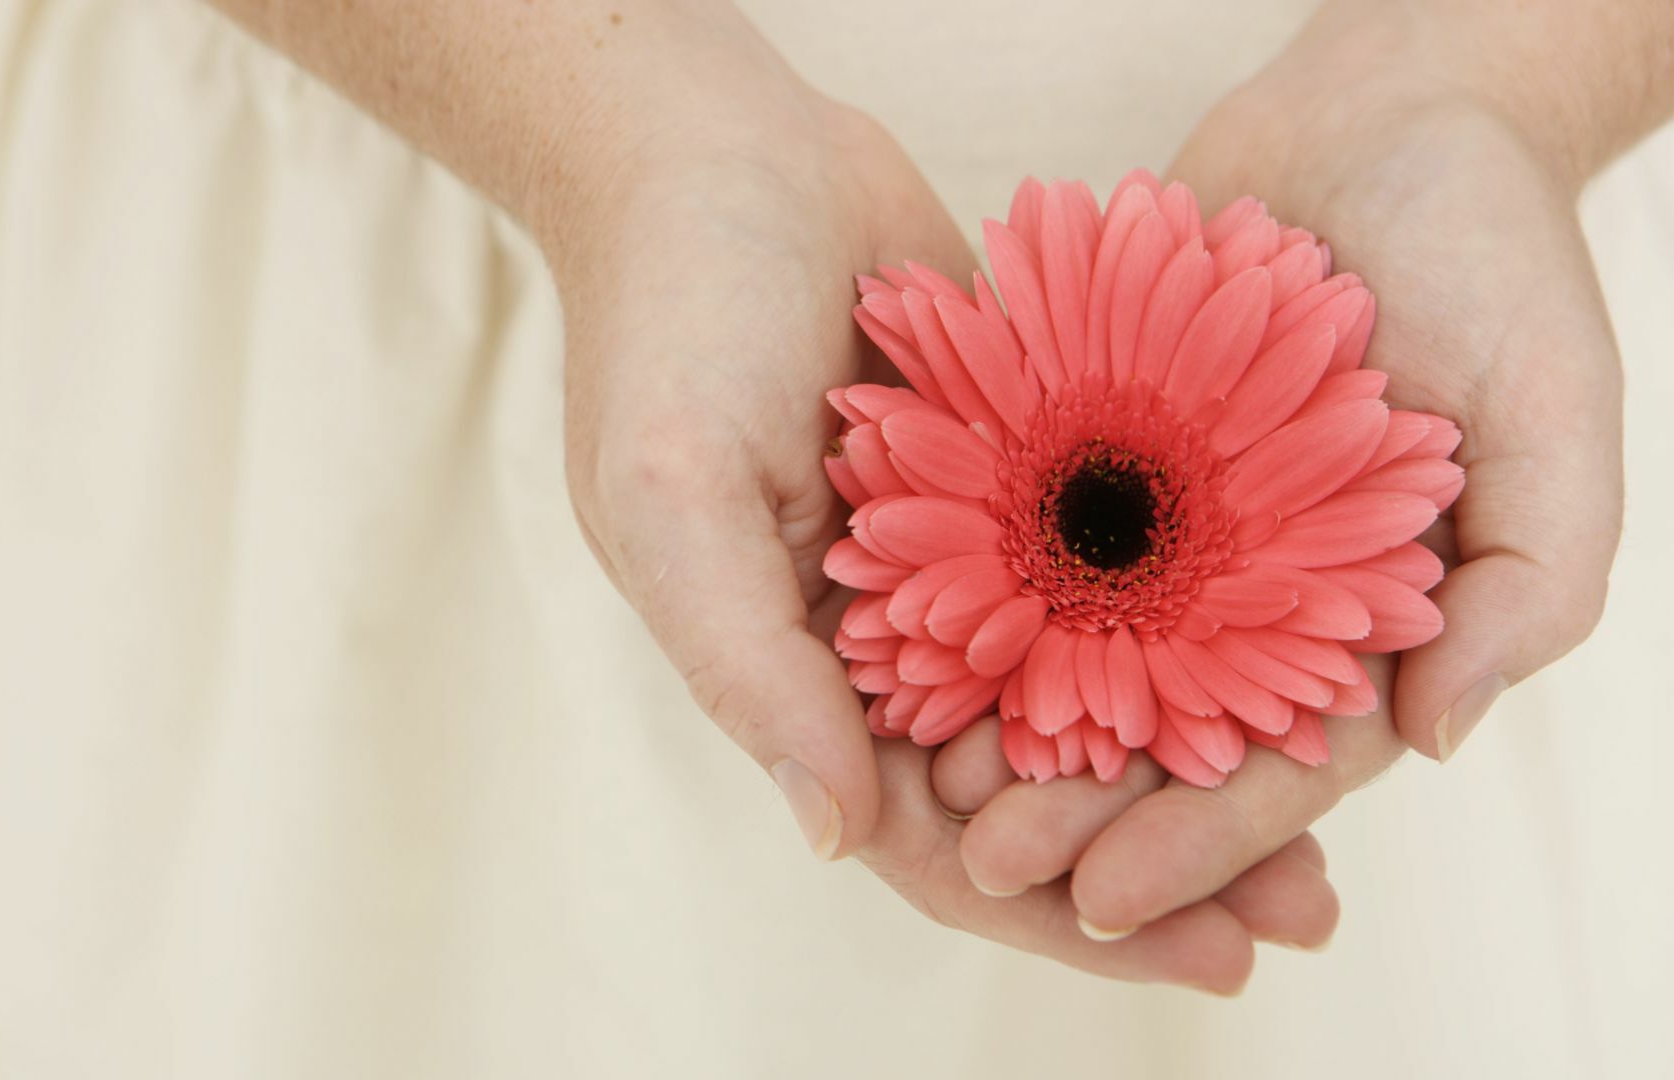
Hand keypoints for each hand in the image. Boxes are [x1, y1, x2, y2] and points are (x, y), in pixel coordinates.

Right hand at [553, 19, 1328, 990]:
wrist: (719, 155)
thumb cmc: (669, 325)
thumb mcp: (674, 502)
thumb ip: (750, 669)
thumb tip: (839, 838)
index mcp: (809, 676)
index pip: (936, 837)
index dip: (1060, 909)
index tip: (1198, 955)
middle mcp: (898, 637)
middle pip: (1044, 783)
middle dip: (1164, 854)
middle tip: (1303, 910)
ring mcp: (971, 554)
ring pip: (1102, 685)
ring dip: (1204, 745)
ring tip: (1342, 793)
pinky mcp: (1028, 469)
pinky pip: (1127, 561)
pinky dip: (1203, 609)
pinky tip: (1306, 635)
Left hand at [937, 5, 1622, 939]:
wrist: (1383, 117)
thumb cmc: (1492, 253)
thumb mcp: (1555, 410)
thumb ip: (1529, 581)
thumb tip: (1438, 734)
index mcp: (1357, 622)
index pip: (1276, 766)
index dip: (1196, 843)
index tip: (1107, 903)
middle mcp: (1245, 594)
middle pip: (1152, 734)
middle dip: (1074, 811)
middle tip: (984, 862)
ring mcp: (1158, 527)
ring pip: (1068, 652)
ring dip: (1001, 727)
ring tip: (925, 786)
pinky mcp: (1082, 450)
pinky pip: (1016, 532)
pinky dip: (966, 593)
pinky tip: (900, 641)